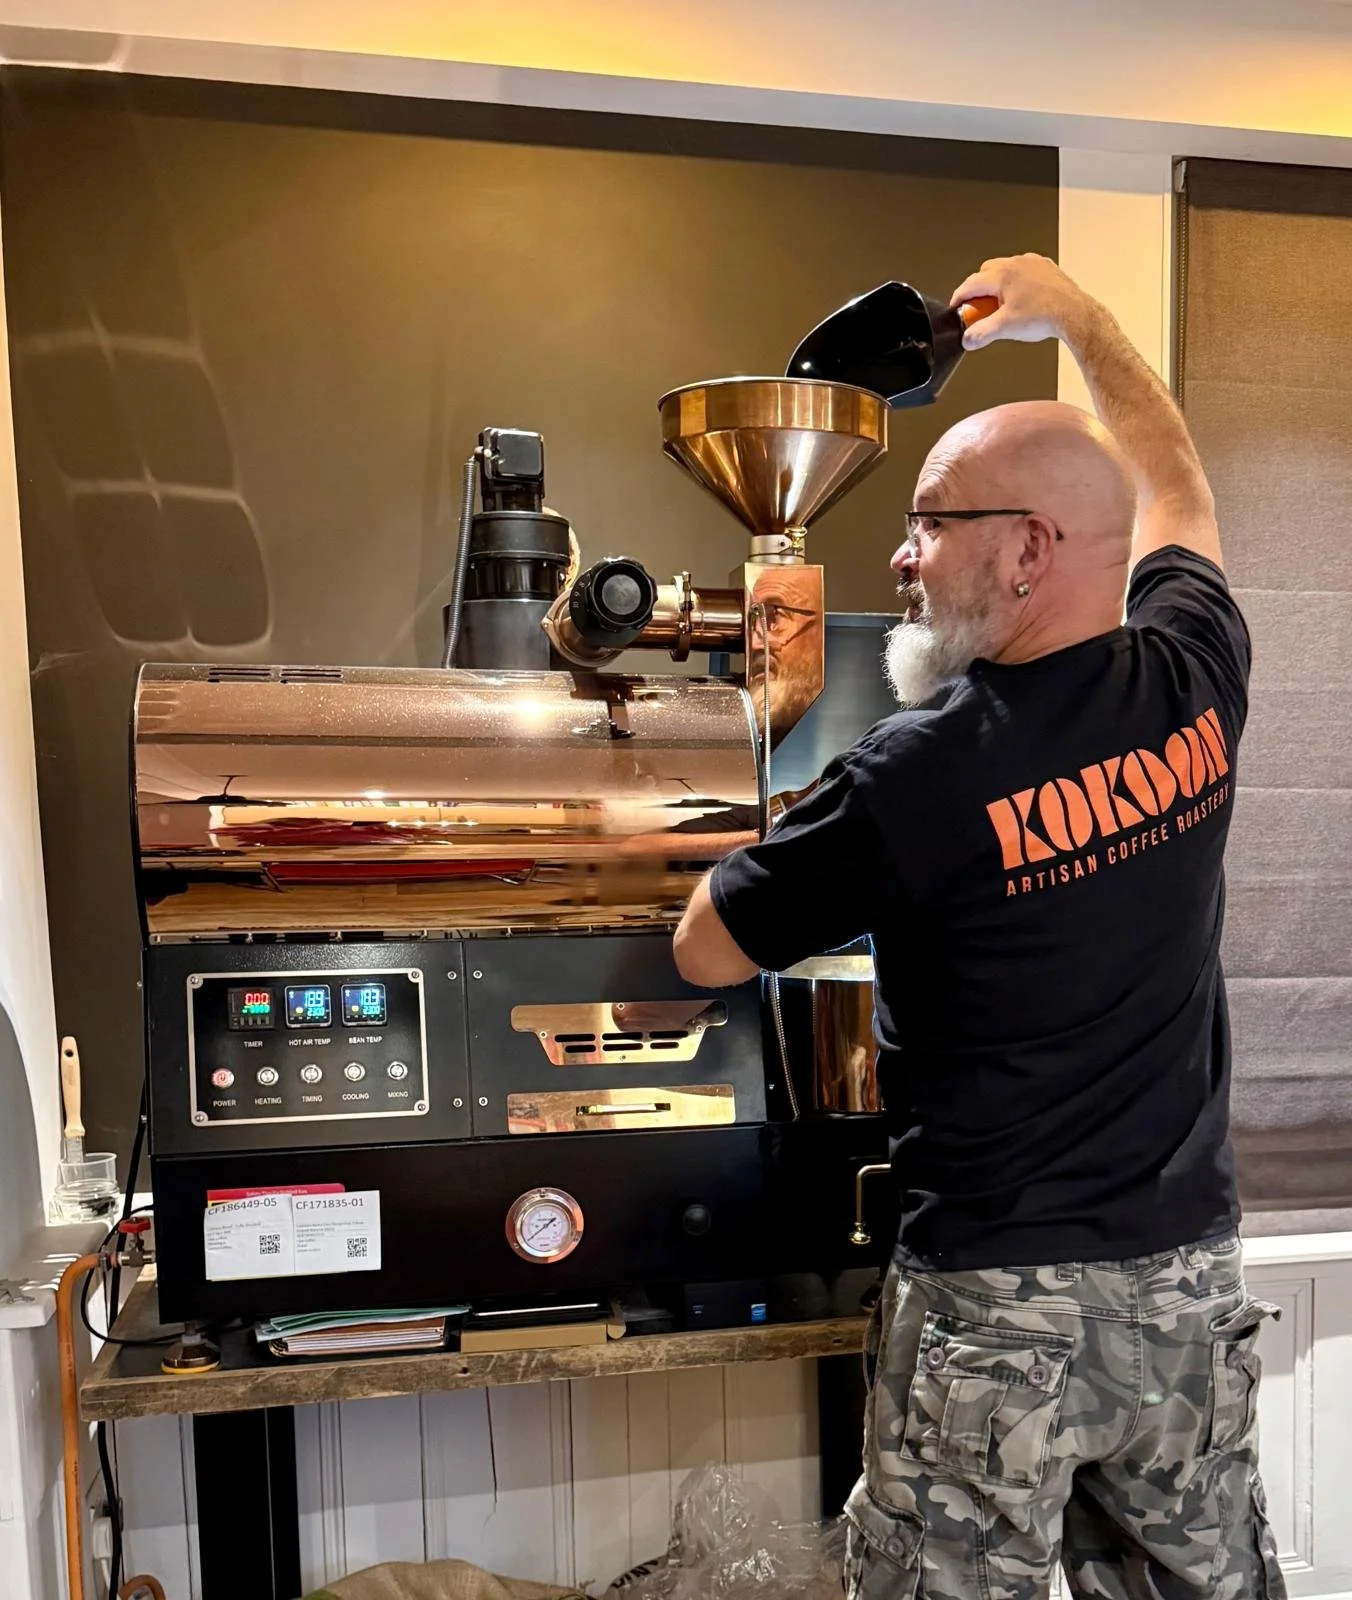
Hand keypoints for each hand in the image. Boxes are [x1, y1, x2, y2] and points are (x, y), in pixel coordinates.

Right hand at [949, 254, 1093, 350]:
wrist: (1074, 314)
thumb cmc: (1045, 316)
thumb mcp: (1005, 329)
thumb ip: (981, 334)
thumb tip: (969, 339)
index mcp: (1003, 274)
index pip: (970, 284)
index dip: (959, 298)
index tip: (956, 308)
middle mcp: (1017, 264)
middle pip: (986, 273)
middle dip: (979, 290)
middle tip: (979, 309)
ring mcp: (1033, 264)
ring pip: (1006, 270)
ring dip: (999, 286)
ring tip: (1002, 307)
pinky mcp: (1046, 268)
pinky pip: (1025, 272)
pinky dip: (1018, 284)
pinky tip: (1022, 301)